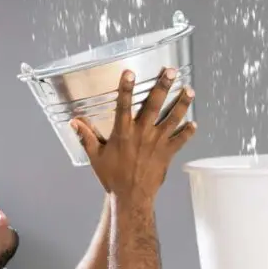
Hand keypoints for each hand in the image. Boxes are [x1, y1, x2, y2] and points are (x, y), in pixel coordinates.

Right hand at [72, 67, 196, 202]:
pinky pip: (181, 140)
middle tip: (172, 71)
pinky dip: (188, 132)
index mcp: (123, 132)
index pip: (124, 104)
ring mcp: (157, 143)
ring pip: (172, 119)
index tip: (130, 72)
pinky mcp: (167, 154)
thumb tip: (74, 121)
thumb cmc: (112, 177)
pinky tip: (194, 123)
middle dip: (163, 86)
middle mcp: (142, 134)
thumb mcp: (96, 157)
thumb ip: (86, 137)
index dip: (126, 87)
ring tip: (189, 90)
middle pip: (154, 105)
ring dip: (182, 104)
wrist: (131, 197)